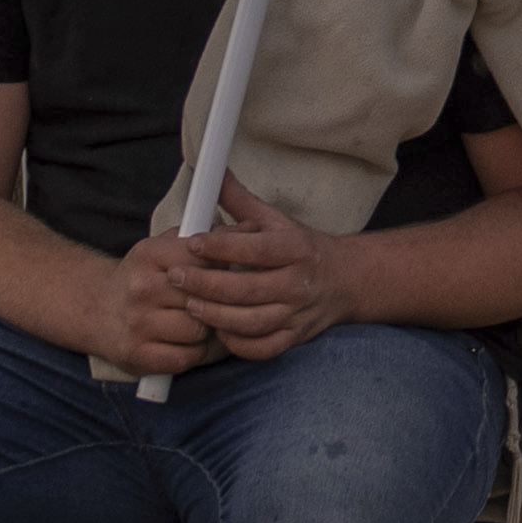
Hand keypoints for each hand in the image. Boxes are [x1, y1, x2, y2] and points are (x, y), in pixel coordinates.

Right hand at [102, 230, 222, 372]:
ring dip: (205, 329)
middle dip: (216, 301)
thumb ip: (203, 238)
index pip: (204, 259)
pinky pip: (186, 357)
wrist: (96, 312)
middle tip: (215, 302)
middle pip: (205, 296)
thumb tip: (252, 227)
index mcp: (149, 255)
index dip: (223, 268)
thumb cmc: (143, 279)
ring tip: (196, 321)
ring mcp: (137, 324)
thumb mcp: (164, 249)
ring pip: (198, 328)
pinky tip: (184, 342)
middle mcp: (141, 288)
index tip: (231, 273)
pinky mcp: (137, 355)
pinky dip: (192, 352)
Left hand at [155, 185, 349, 365]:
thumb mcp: (276, 220)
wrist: (344, 280)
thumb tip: (214, 174)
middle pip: (247, 289)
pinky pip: (262, 348)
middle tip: (176, 277)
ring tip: (190, 304)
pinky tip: (218, 328)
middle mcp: (299, 283)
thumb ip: (242, 201)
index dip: (221, 247)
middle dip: (206, 284)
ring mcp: (297, 313)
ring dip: (216, 315)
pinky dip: (238, 342)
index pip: (256, 249)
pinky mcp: (294, 338)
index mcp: (296, 248)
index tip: (193, 242)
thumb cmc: (303, 248)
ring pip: (252, 322)